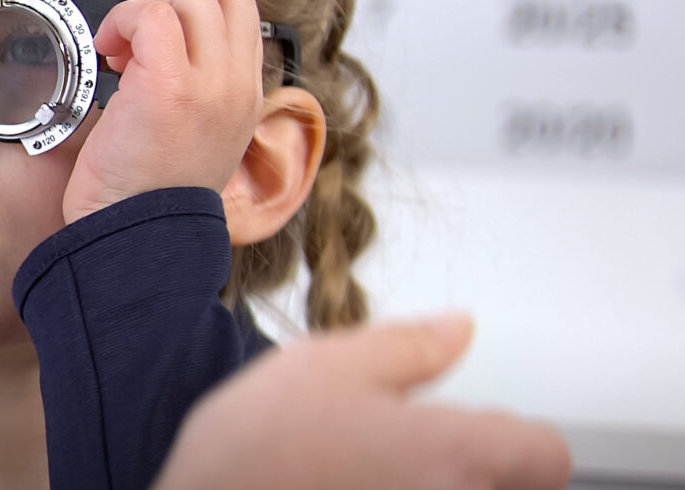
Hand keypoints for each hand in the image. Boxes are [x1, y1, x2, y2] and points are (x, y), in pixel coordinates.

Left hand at [62, 0, 266, 223]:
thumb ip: (193, 85)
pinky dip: (123, 21)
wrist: (138, 240)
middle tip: (133, 5)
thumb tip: (156, 42)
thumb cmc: (148, 193)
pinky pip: (154, 17)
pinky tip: (109, 54)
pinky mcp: (170, 88)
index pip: (241, 3)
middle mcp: (236, 84)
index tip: (155, 6)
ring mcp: (209, 85)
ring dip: (143, 5)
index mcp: (244, 92)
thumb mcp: (193, 134)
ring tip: (119, 45)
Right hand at [157, 315, 572, 489]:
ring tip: (366, 472)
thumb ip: (408, 345)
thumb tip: (457, 329)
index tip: (479, 424)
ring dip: (431, 483)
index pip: (546, 454)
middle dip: (472, 463)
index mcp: (459, 452)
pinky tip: (342, 489)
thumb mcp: (324, 364)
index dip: (518, 435)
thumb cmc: (256, 455)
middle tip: (410, 446)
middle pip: (509, 487)